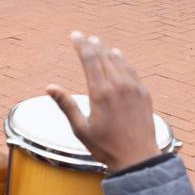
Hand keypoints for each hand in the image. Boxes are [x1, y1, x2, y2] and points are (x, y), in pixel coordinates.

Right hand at [45, 32, 159, 173]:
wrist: (138, 158)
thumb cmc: (106, 147)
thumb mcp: (81, 129)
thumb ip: (66, 105)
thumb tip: (50, 87)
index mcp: (100, 93)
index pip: (89, 60)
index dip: (81, 45)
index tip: (75, 35)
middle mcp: (118, 86)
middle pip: (103, 57)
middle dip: (93, 45)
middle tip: (85, 37)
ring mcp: (133, 88)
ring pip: (119, 62)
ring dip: (108, 51)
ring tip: (100, 44)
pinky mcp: (144, 94)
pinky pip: (132, 71)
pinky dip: (123, 62)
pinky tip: (119, 58)